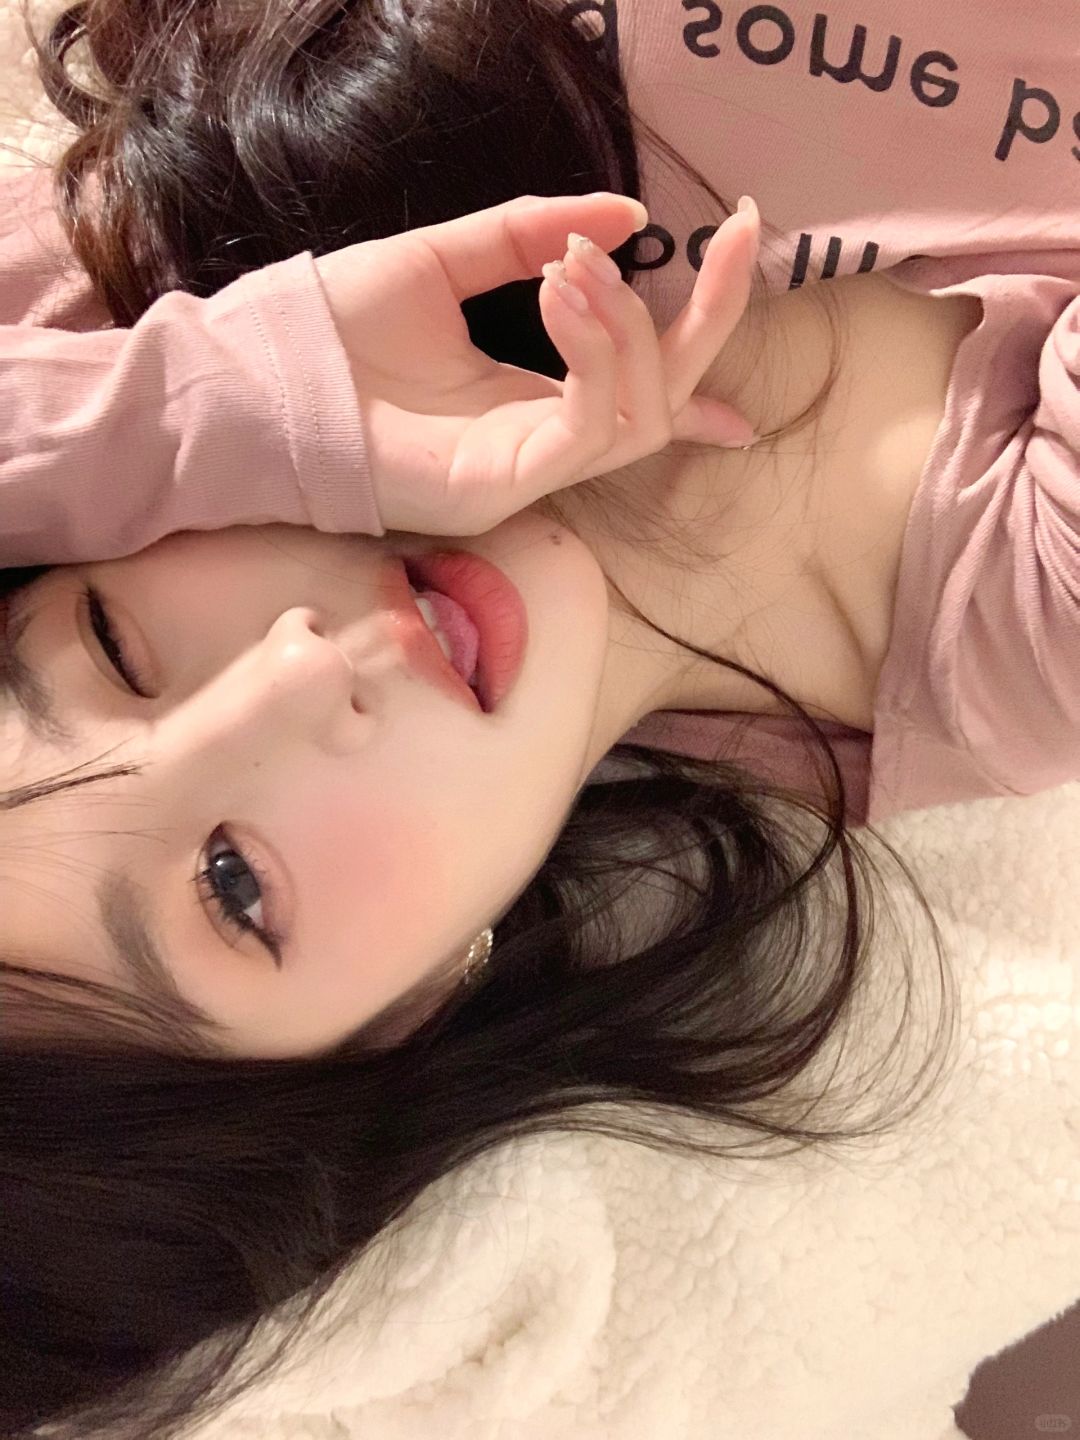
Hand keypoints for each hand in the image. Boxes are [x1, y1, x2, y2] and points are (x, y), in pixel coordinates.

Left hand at [314, 192, 760, 536]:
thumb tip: (621, 218)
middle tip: (741, 236)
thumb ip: (525, 235)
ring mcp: (525, 472)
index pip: (639, 387)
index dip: (704, 343)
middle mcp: (539, 441)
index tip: (747, 257)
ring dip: (632, 327)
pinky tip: (568, 291)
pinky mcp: (505, 485)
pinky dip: (596, 353)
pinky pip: (588, 427)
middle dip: (713, 318)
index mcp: (527, 396)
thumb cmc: (337, 330)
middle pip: (663, 400)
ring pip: (639, 417)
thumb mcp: (445, 261)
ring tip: (579, 267)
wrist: (260, 379)